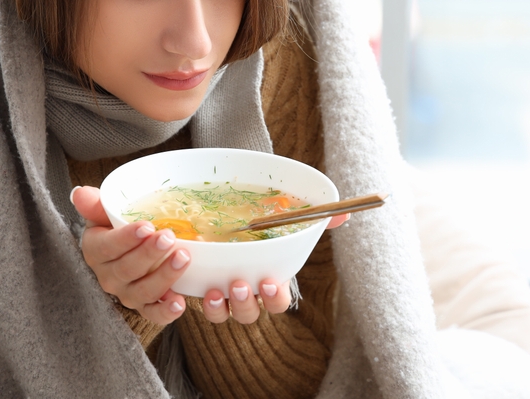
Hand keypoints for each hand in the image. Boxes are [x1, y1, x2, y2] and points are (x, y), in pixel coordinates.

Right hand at [71, 186, 189, 324]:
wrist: (125, 250)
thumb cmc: (115, 227)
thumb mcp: (103, 213)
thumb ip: (94, 204)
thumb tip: (80, 192)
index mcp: (95, 251)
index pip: (107, 247)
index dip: (126, 238)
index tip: (147, 226)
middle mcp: (108, 277)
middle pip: (127, 269)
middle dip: (149, 254)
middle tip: (169, 237)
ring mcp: (127, 294)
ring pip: (143, 291)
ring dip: (164, 276)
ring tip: (183, 258)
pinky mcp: (144, 307)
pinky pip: (153, 314)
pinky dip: (166, 311)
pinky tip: (179, 303)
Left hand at [199, 211, 350, 322]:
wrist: (225, 216)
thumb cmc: (263, 227)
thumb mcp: (287, 222)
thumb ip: (315, 220)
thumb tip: (343, 214)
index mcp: (269, 282)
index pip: (278, 302)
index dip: (274, 297)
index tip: (270, 281)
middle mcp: (245, 293)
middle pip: (249, 314)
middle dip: (245, 304)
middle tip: (241, 284)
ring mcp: (220, 292)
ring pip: (221, 314)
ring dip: (218, 308)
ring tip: (215, 291)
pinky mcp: (195, 285)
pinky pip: (190, 303)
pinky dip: (189, 300)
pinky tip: (186, 289)